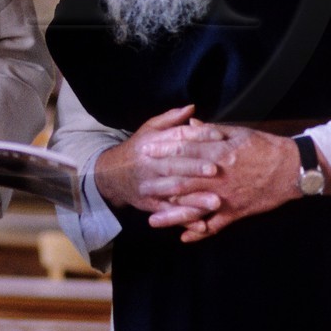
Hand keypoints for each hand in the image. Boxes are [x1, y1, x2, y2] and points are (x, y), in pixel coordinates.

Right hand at [94, 105, 231, 221]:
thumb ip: (172, 119)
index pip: (177, 137)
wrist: (111, 175)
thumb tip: (193, 107)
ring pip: (173, 191)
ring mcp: (149, 185)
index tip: (220, 137)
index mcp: (152, 142)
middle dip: (195, 167)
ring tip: (216, 202)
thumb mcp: (149, 129)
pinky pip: (169, 212)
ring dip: (194, 198)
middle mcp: (150, 163)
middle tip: (216, 170)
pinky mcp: (150, 204)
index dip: (198, 136)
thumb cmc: (139, 149)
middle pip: (174, 164)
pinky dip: (185, 219)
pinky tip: (203, 223)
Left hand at [148, 126, 330, 242]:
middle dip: (160, 185)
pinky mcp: (237, 212)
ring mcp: (226, 196)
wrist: (292, 169)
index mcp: (219, 152)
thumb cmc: (264, 146)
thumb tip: (189, 124)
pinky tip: (184, 238)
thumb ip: (211, 130)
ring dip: (172, 215)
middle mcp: (219, 176)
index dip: (163, 151)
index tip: (145, 151)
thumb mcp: (238, 132)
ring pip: (194, 207)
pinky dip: (200, 233)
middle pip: (184, 180)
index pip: (185, 150)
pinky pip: (215, 225)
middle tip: (140, 187)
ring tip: (153, 220)